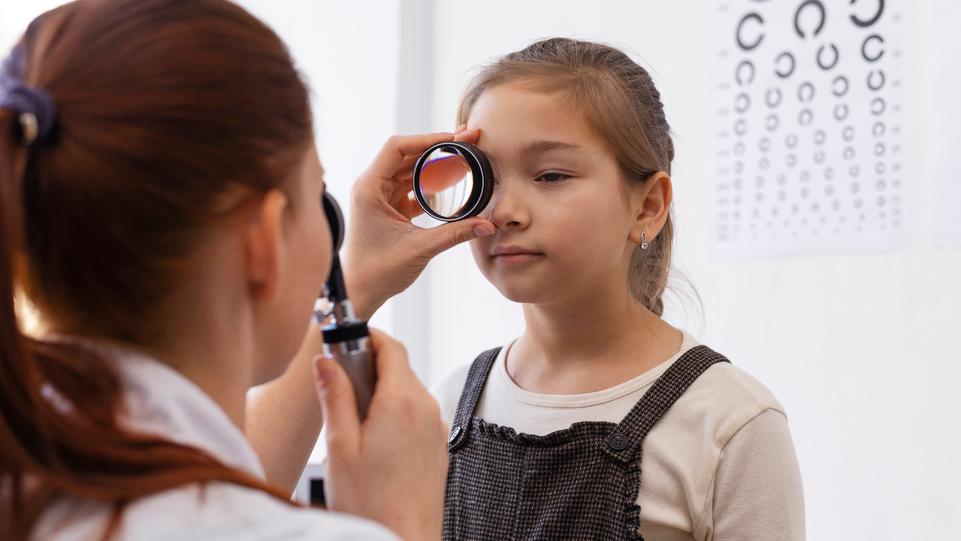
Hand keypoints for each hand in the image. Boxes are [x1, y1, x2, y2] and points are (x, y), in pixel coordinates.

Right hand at [314, 329, 448, 539]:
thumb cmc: (369, 502)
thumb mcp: (339, 445)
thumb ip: (334, 396)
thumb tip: (326, 360)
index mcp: (402, 400)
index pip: (389, 346)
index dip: (366, 336)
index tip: (342, 341)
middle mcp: (425, 407)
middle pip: (398, 367)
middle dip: (367, 367)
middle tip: (336, 386)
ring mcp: (435, 427)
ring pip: (406, 391)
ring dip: (379, 392)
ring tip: (350, 423)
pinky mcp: (437, 445)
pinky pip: (415, 414)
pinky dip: (393, 412)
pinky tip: (371, 441)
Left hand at [344, 129, 494, 318]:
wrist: (361, 292)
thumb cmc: (377, 271)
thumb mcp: (419, 248)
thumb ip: (454, 233)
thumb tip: (487, 224)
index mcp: (369, 188)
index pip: (396, 148)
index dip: (426, 139)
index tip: (453, 138)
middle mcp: (371, 187)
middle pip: (407, 154)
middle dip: (437, 147)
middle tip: (467, 140)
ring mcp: (380, 197)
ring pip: (410, 169)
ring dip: (436, 164)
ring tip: (464, 155)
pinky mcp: (389, 208)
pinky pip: (412, 186)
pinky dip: (432, 183)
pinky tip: (453, 180)